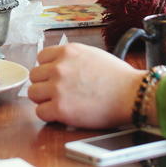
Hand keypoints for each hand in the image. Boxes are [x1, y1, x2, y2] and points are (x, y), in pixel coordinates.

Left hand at [28, 42, 143, 128]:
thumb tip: (58, 65)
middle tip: (57, 93)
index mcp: (68, 51)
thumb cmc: (119, 78)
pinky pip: (40, 112)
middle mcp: (59, 67)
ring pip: (33, 93)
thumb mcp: (93, 55)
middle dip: (44, 84)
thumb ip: (72, 58)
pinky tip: (62, 114)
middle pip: (35, 76)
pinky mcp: (60, 108)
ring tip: (60, 103)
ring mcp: (58, 87)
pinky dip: (49, 115)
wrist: (132, 95)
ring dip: (44, 99)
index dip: (47, 69)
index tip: (54, 77)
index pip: (41, 57)